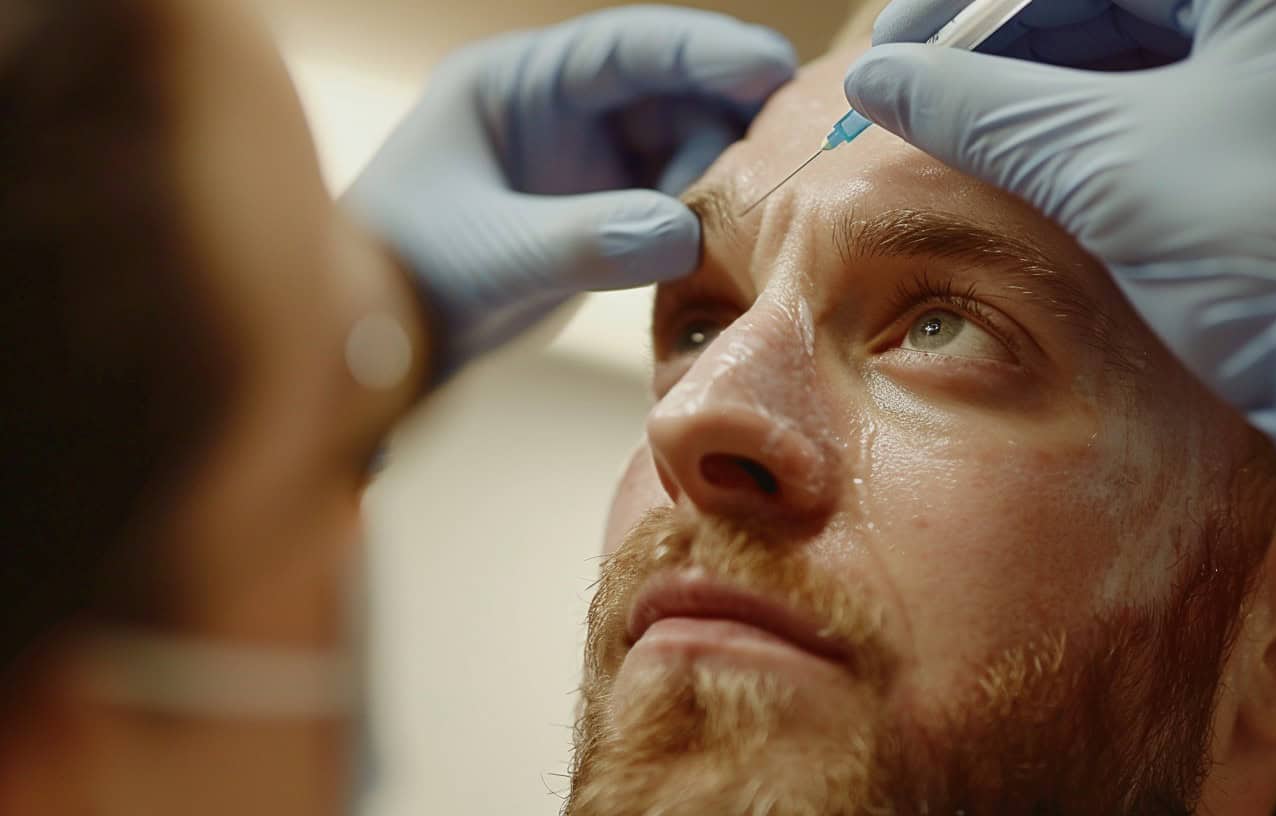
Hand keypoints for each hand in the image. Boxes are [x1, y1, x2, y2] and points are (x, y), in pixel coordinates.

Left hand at [348, 6, 795, 372]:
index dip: (703, 52)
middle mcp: (558, 114)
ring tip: (738, 229)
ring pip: (680, 153)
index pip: (624, 50)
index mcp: (518, 86)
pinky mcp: (599, 219)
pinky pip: (670, 207)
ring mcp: (582, 167)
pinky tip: (721, 253)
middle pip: (668, 96)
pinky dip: (699, 225)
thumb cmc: (402, 281)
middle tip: (780, 167)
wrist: (374, 355)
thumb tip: (686, 233)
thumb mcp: (490, 256)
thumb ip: (583, 241)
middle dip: (724, 126)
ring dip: (716, 185)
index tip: (770, 69)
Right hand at [844, 0, 1275, 612]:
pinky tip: (1037, 147)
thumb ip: (985, 110)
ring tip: (965, 122)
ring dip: (1044, 78)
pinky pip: (1179, 93)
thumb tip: (879, 79)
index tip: (897, 44)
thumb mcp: (1109, 168)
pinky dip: (1098, 115)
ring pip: (1146, 40)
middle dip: (1005, 36)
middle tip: (920, 85)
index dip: (974, 3)